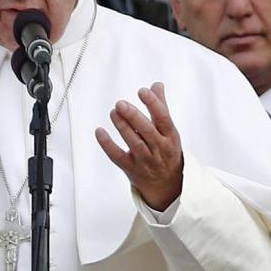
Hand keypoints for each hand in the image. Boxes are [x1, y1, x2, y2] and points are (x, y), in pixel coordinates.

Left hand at [95, 82, 182, 210]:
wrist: (167, 185)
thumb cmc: (166, 151)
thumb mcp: (169, 131)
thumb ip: (161, 107)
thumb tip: (157, 85)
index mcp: (170, 136)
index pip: (163, 118)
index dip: (153, 103)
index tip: (142, 91)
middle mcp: (159, 148)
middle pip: (146, 131)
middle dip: (133, 116)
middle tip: (120, 103)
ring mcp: (145, 160)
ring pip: (133, 142)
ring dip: (122, 126)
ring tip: (113, 112)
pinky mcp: (130, 168)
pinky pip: (117, 156)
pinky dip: (107, 144)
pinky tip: (99, 131)